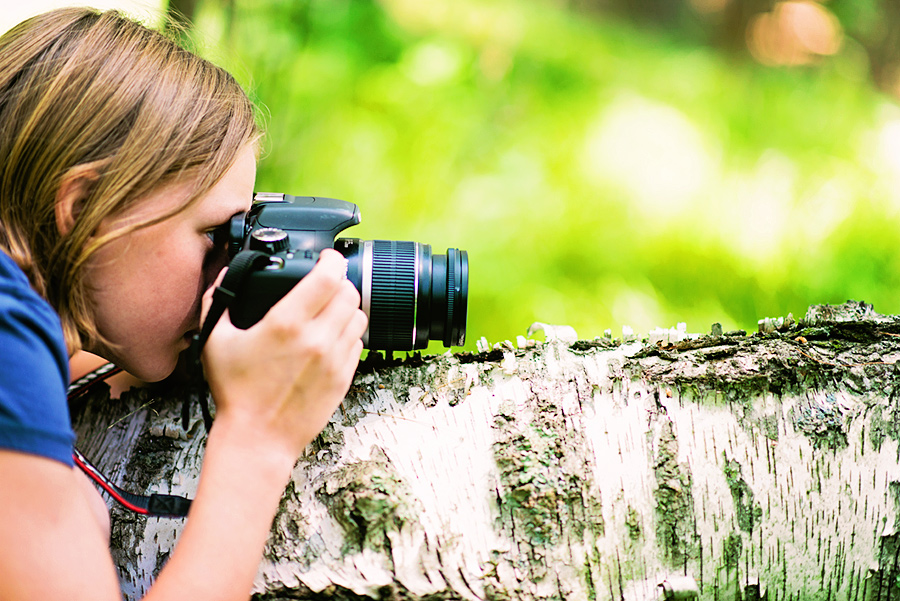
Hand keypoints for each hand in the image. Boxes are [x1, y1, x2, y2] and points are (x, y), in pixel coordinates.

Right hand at [199, 249, 366, 459]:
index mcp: (287, 324)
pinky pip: (359, 343)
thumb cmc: (237, 393)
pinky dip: (349, 333)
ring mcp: (334, 359)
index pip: (327, 276)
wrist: (258, 438)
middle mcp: (317, 339)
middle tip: (327, 283)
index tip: (326, 257)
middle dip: (340, 282)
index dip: (331, 259)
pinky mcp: (343, 377)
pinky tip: (333, 335)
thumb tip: (226, 274)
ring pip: (359, 316)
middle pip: (349, 292)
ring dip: (348, 307)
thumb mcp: (216, 341)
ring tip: (332, 309)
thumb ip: (219, 300)